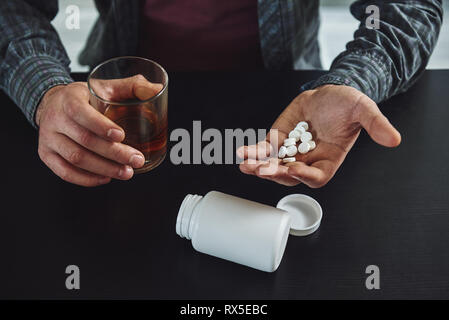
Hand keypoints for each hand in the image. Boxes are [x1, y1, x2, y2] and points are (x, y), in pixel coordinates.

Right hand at [36, 75, 161, 186]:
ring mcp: (49, 138)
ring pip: (76, 158)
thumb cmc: (87, 97)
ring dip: (104, 168)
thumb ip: (133, 86)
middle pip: (84, 140)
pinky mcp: (46, 154)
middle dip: (113, 154)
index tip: (121, 135)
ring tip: (126, 172)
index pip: (80, 112)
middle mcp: (55, 118)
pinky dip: (87, 179)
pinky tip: (106, 178)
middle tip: (136, 160)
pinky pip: (64, 172)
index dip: (100, 126)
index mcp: (70, 98)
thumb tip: (157, 88)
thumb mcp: (107, 86)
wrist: (56, 104)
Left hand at [237, 85, 400, 187]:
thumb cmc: (348, 103)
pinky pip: (264, 150)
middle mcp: (308, 160)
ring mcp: (291, 151)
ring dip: (259, 167)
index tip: (294, 168)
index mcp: (330, 159)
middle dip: (276, 174)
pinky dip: (253, 152)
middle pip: (290, 176)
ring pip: (273, 166)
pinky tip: (242, 153)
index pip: (317, 177)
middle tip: (263, 170)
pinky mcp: (278, 139)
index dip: (305, 175)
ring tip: (247, 165)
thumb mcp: (363, 109)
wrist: (330, 91)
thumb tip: (394, 140)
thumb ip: (375, 125)